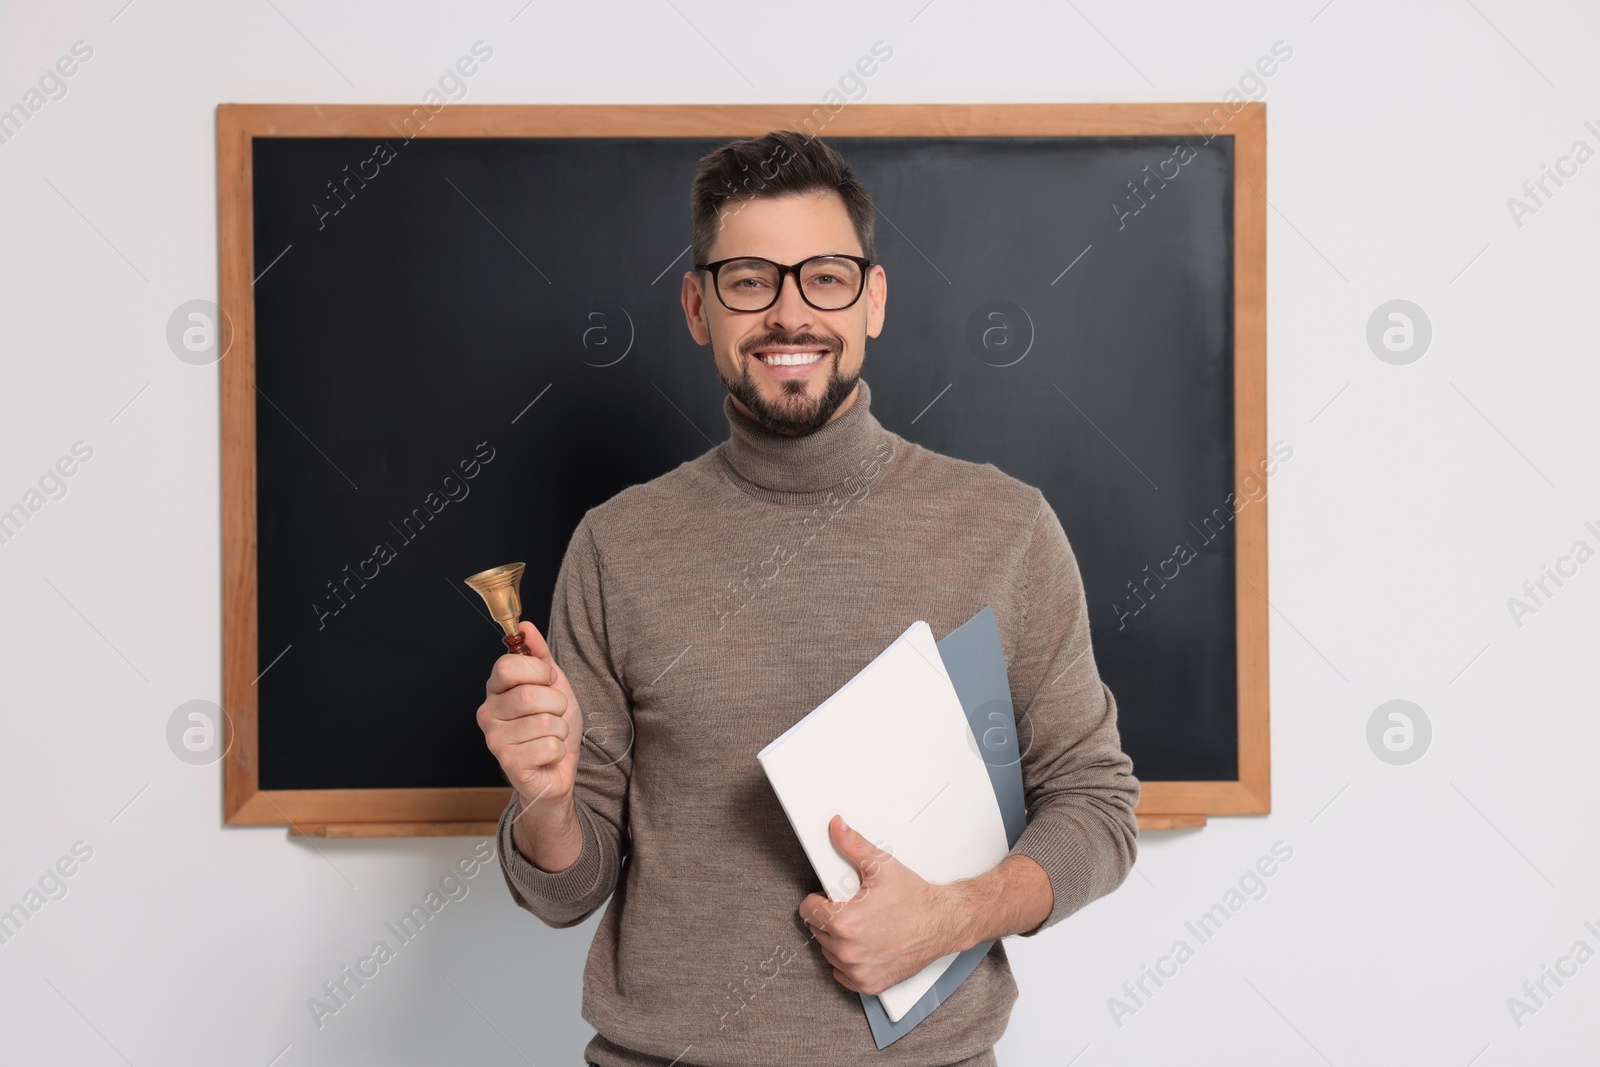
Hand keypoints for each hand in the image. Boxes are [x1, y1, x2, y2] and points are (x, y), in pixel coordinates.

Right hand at [477, 620, 583, 812]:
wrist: (557, 768)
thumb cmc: (552, 725)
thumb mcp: (552, 684)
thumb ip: (539, 655)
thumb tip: (525, 625)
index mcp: (495, 690)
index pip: (507, 665)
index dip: (538, 671)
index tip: (547, 682)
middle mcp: (488, 713)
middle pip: (530, 695)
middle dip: (556, 704)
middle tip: (554, 714)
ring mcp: (495, 741)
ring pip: (545, 722)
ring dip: (560, 729)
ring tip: (550, 736)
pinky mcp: (509, 764)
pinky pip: (549, 746)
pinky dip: (559, 750)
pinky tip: (548, 754)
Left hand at [797, 815, 967, 995]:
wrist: (942, 923)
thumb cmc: (915, 899)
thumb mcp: (882, 866)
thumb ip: (853, 845)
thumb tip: (836, 827)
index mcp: (844, 922)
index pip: (807, 910)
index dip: (819, 899)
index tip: (831, 897)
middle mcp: (848, 950)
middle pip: (817, 931)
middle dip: (830, 918)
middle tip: (853, 908)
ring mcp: (858, 970)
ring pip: (829, 952)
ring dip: (838, 940)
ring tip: (861, 925)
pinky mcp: (868, 984)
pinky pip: (842, 974)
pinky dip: (850, 962)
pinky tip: (865, 945)